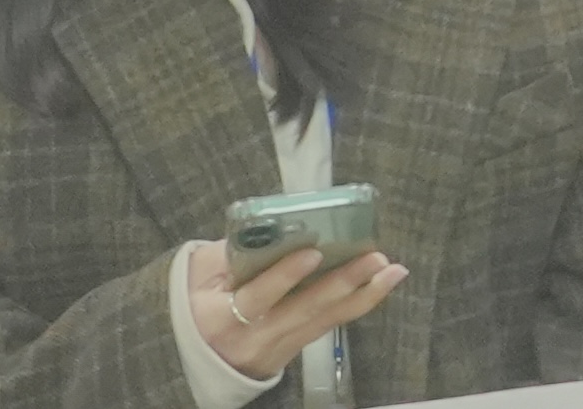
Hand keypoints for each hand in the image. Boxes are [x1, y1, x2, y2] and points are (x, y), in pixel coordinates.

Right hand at [184, 240, 402, 383]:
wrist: (189, 357)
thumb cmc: (193, 302)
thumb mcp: (195, 275)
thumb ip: (229, 252)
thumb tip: (270, 226)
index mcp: (221, 317)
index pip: (257, 298)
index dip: (283, 277)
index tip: (313, 253)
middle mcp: (253, 338)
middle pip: (302, 311)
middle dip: (342, 283)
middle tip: (375, 259)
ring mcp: (275, 349)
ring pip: (323, 322)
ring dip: (362, 296)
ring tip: (393, 271)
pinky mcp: (291, 351)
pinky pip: (326, 327)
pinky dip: (354, 305)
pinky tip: (380, 285)